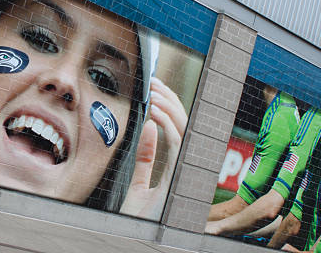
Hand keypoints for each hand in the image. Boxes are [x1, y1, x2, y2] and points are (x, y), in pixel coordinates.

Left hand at [120, 77, 187, 219]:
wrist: (133, 238)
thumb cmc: (138, 219)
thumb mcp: (140, 184)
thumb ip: (147, 157)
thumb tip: (149, 127)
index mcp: (180, 170)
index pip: (182, 131)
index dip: (173, 107)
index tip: (157, 90)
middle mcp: (187, 170)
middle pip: (187, 125)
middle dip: (172, 100)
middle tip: (154, 83)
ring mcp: (185, 174)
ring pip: (185, 130)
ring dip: (169, 106)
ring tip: (153, 92)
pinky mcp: (178, 179)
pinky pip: (177, 143)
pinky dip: (166, 123)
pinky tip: (153, 112)